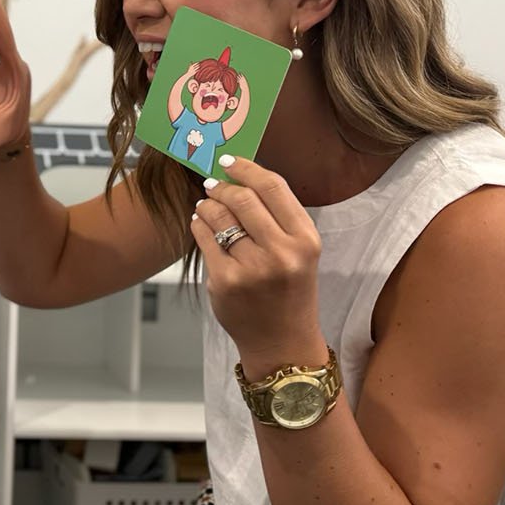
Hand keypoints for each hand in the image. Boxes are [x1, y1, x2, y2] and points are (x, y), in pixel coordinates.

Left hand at [188, 156, 325, 371]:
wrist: (282, 343)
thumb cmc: (289, 292)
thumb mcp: (299, 252)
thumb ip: (277, 217)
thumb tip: (240, 177)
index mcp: (305, 240)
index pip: (273, 187)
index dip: (247, 168)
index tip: (230, 161)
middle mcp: (282, 253)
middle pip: (242, 198)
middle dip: (222, 186)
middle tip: (213, 184)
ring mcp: (251, 269)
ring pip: (219, 217)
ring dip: (208, 205)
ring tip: (207, 206)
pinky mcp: (225, 282)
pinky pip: (204, 239)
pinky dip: (198, 225)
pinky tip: (200, 224)